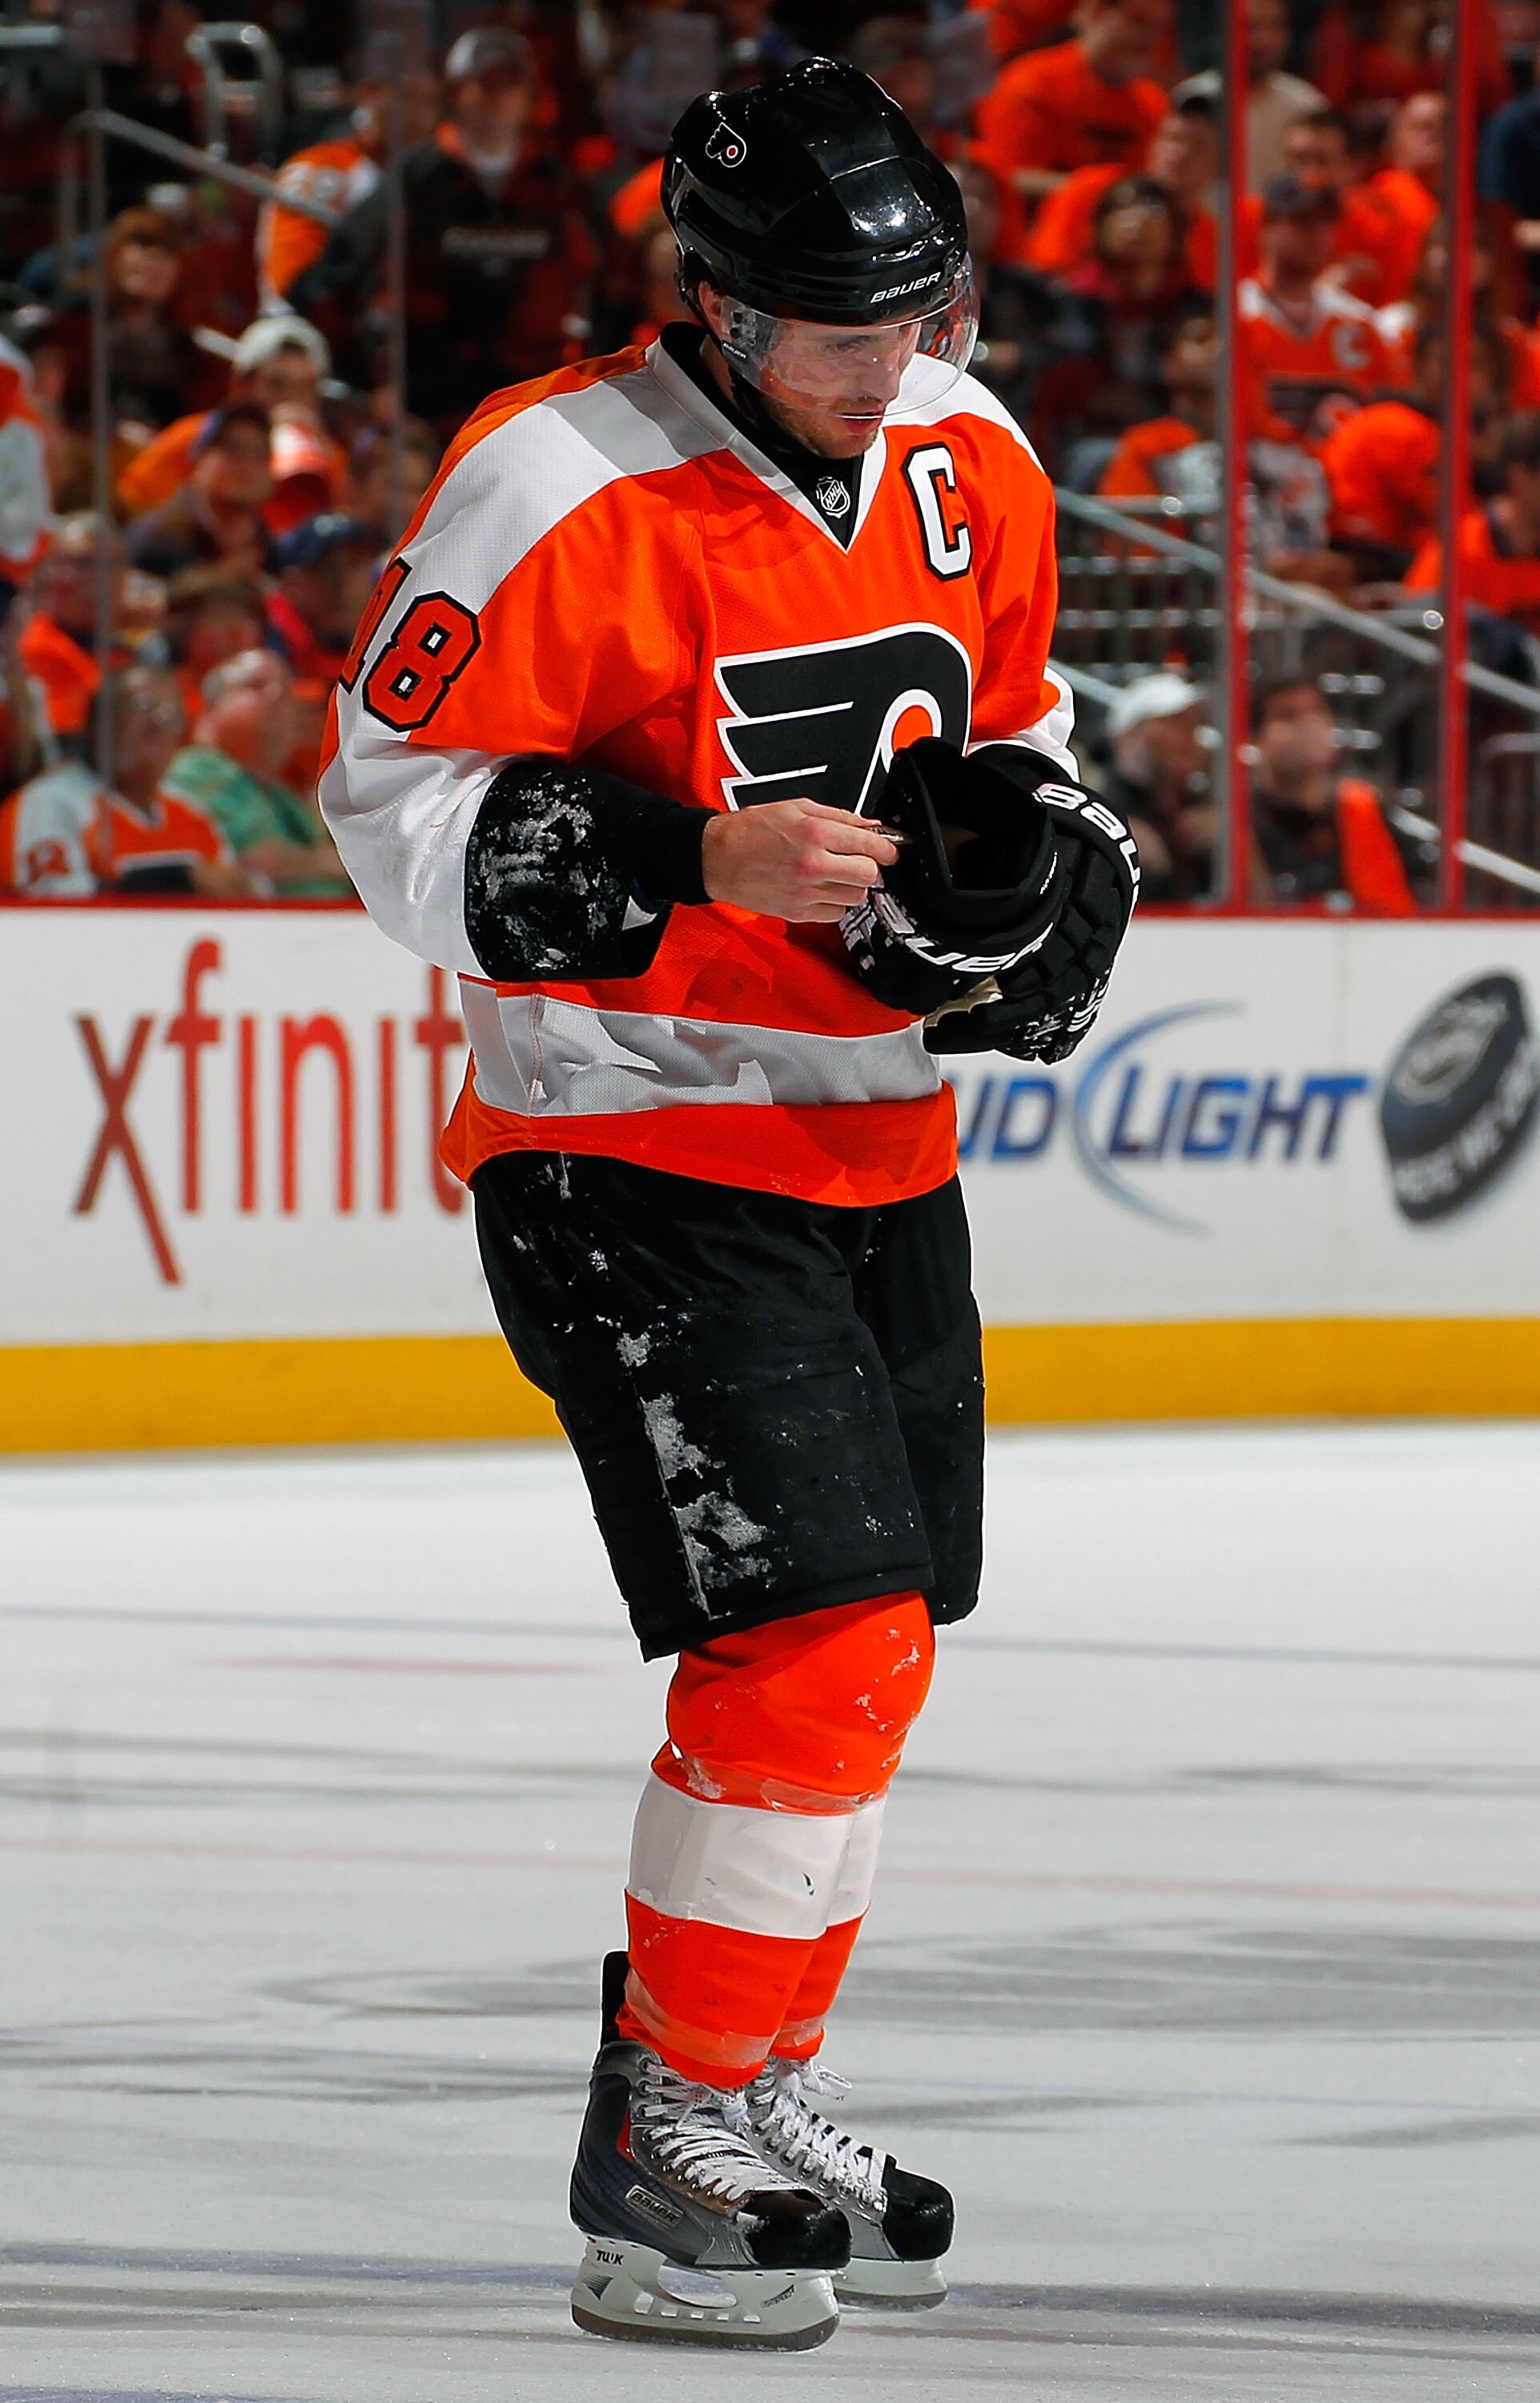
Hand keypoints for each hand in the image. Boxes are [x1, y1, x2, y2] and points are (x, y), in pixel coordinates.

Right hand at [700, 799, 899, 923]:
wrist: (716, 857)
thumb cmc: (750, 830)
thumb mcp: (797, 808)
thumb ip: (839, 817)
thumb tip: (870, 825)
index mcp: (815, 833)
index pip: (871, 846)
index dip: (888, 848)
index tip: (890, 849)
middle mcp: (813, 865)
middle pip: (869, 875)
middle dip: (870, 867)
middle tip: (861, 860)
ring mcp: (805, 892)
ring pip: (855, 897)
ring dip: (852, 885)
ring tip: (835, 873)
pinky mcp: (797, 912)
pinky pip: (836, 913)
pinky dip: (835, 902)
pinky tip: (822, 888)